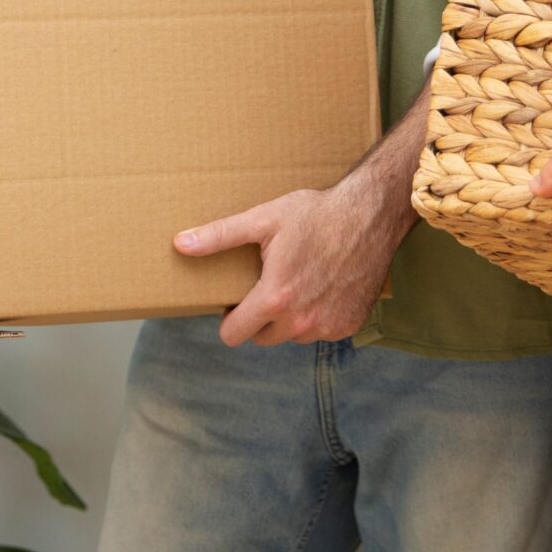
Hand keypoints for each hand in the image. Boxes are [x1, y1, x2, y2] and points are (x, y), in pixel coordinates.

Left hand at [174, 181, 405, 346]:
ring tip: (297, 281)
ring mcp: (329, 326)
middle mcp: (302, 321)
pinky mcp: (350, 325)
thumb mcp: (263, 220)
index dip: (230, 319)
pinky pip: (322, 331)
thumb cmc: (315, 214)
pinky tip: (322, 286)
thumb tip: (180, 244)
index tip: (235, 301)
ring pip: (293, 336)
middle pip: (263, 337)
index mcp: (275, 299)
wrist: (370, 215)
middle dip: (260, 317)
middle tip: (268, 284)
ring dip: (290, 318)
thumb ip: (219, 236)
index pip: (234, 335)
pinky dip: (318, 316)